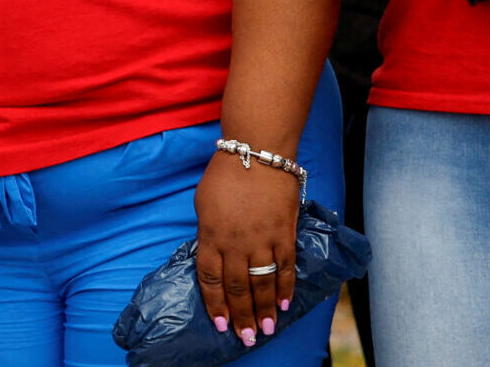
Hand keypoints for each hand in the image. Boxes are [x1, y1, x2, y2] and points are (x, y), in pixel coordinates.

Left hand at [196, 153, 300, 346]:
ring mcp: (261, 240)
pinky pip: (285, 268)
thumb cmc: (225, 174)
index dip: (215, 304)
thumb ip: (208, 233)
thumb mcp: (203, 203)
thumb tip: (213, 254)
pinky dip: (285, 288)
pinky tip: (285, 304)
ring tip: (267, 330)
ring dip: (265, 310)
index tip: (220, 324)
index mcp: (210, 236)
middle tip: (247, 338)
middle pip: (237, 288)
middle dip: (241, 317)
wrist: (257, 151)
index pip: (210, 279)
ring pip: (262, 284)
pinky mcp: (284, 234)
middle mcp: (235, 244)